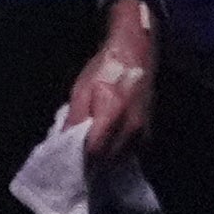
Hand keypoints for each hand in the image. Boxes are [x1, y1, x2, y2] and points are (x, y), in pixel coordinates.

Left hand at [68, 0, 158, 167]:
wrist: (136, 51)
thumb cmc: (105, 67)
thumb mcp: (82, 89)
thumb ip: (74, 118)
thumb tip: (64, 142)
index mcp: (113, 115)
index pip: (94, 151)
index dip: (80, 159)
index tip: (67, 162)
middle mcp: (132, 126)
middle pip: (108, 159)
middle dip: (92, 162)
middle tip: (76, 159)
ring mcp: (144, 128)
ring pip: (120, 157)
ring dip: (105, 159)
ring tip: (90, 152)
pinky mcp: (149, 128)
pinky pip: (131, 150)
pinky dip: (117, 152)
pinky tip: (107, 145)